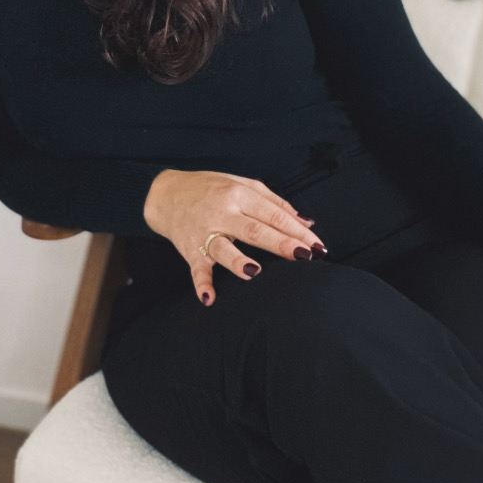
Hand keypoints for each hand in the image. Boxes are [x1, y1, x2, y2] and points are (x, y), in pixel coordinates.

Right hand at [143, 168, 326, 305]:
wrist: (165, 194)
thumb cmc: (210, 189)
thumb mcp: (243, 185)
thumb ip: (275, 203)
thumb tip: (306, 222)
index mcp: (238, 195)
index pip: (273, 214)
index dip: (297, 230)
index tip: (318, 246)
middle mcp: (222, 213)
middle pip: (254, 230)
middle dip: (280, 243)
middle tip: (304, 255)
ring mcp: (204, 232)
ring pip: (223, 248)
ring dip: (238, 261)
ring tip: (255, 271)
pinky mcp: (189, 249)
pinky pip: (196, 268)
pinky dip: (201, 283)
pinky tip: (209, 297)